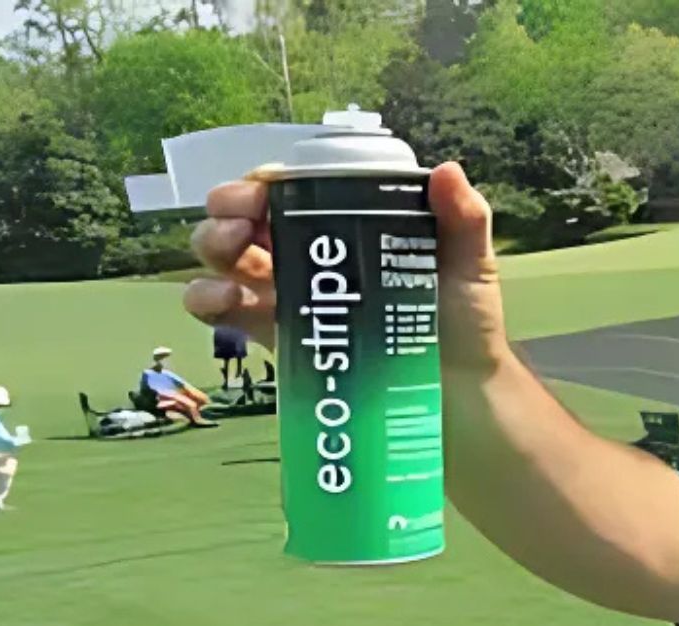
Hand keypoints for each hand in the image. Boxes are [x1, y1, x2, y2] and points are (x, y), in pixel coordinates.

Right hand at [184, 162, 508, 374]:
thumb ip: (464, 220)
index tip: (263, 189)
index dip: (263, 182)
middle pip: (246, 218)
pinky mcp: (279, 339)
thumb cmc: (463, 325)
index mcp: (347, 225)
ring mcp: (290, 297)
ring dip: (214, 249)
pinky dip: (209, 299)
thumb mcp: (469, 265)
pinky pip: (225, 313)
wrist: (460, 398)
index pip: (290, 188)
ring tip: (234, 262)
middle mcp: (310, 254)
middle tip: (242, 227)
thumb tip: (447, 172)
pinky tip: (227, 300)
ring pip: (226, 259)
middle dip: (228, 211)